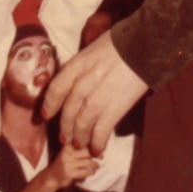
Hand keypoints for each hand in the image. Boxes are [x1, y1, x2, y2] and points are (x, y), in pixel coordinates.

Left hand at [42, 33, 147, 154]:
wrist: (146, 45)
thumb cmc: (123, 42)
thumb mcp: (94, 48)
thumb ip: (83, 65)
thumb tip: (78, 79)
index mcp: (77, 66)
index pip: (56, 89)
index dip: (49, 104)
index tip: (46, 114)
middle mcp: (82, 84)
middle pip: (68, 111)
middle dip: (65, 127)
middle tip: (65, 137)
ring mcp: (97, 98)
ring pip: (81, 125)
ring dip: (79, 138)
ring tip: (80, 144)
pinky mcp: (114, 109)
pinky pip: (100, 131)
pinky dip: (97, 143)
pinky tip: (97, 149)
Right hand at [50, 141, 99, 187]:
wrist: (51, 177)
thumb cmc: (63, 164)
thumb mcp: (68, 153)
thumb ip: (79, 149)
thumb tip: (96, 146)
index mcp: (66, 146)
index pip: (82, 143)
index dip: (93, 145)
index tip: (99, 148)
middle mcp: (66, 153)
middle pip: (87, 151)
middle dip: (96, 154)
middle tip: (101, 157)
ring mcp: (68, 164)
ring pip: (87, 161)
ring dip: (95, 164)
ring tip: (97, 166)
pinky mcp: (69, 173)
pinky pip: (85, 171)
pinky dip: (91, 172)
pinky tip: (92, 172)